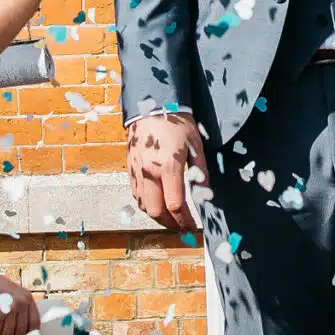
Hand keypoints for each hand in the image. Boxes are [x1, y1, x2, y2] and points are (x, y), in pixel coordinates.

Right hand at [126, 112, 206, 232]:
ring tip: (171, 219)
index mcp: (168, 167)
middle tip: (182, 228)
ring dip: (158, 216)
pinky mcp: (130, 168)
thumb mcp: (195, 146)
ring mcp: (137, 171)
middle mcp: (150, 172)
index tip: (193, 226)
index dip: (185, 221)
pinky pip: (136, 195)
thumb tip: (205, 194)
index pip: (176, 205)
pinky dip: (146, 204)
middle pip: (157, 212)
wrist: (152, 105)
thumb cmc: (177, 123)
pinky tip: (156, 204)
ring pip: (144, 206)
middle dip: (171, 224)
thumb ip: (200, 173)